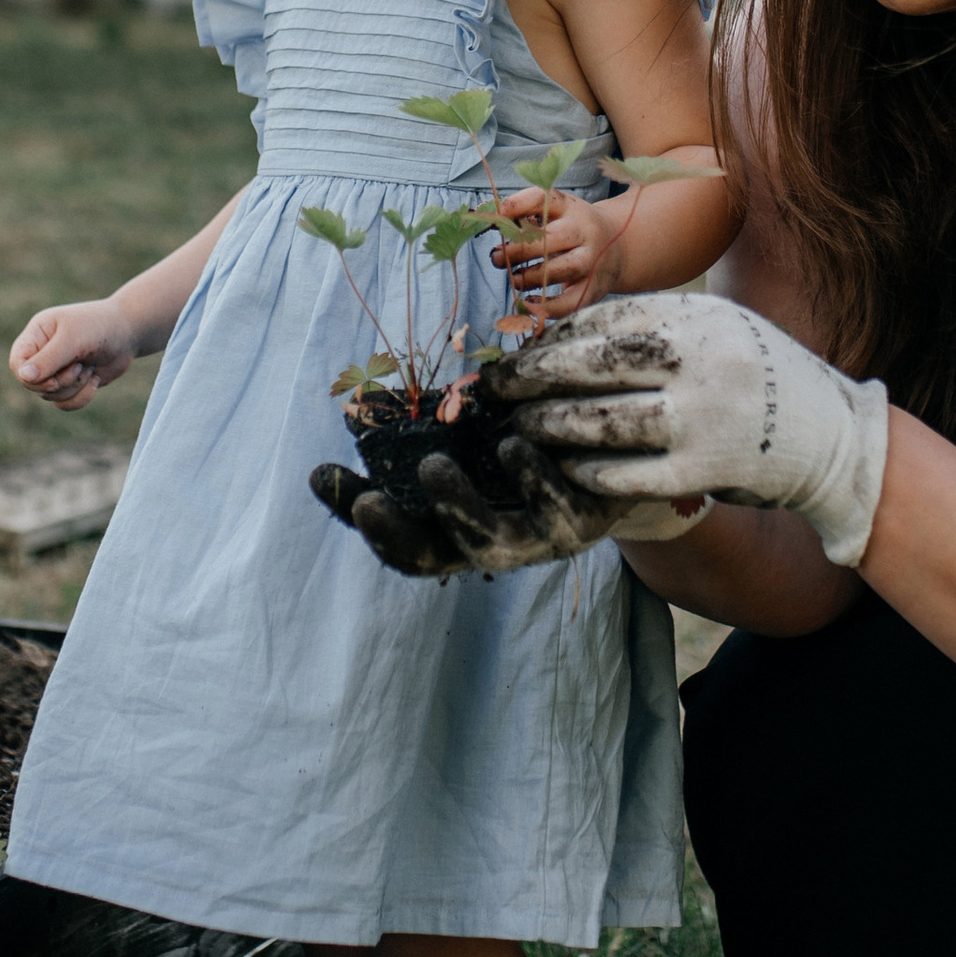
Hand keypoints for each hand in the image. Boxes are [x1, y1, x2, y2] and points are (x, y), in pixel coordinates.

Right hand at [9, 295, 136, 412]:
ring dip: (74, 386)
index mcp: (37, 335)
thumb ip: (49, 358)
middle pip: (33, 385)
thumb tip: (24, 376)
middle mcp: (42, 353)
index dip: (30, 377)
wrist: (129, 333)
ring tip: (89, 366)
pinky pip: (65, 405)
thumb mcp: (74, 338)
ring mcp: (55, 370)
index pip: (17, 363)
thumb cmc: (100, 326)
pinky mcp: (71, 384)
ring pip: (50, 396)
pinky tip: (95, 379)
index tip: (54, 378)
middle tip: (81, 365)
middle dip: (61, 381)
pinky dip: (82, 397)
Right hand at [311, 436, 707, 580]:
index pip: (394, 530)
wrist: (632, 447)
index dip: (354, 512)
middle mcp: (494, 540)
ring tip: (434, 466)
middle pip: (431, 556)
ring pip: (490, 543)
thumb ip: (437, 421)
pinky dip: (531, 478)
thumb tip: (369, 400)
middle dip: (394, 535)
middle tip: (370, 502)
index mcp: (460, 522)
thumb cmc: (542, 433)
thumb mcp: (485, 424)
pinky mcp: (586, 520)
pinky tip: (513, 443)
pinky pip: (556, 506)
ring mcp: (539, 536)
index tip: (323, 475)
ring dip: (457, 508)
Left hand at [487, 185, 619, 323]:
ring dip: (529, 277)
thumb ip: (524, 215)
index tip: (496, 216)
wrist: (618, 246)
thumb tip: (487, 218)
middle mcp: (584, 231)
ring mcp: (591, 260)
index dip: (516, 205)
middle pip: (551, 239)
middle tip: (496, 257)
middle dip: (518, 250)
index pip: (542, 200)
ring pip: (561, 269)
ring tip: (513, 278)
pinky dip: (547, 307)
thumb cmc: (572, 229)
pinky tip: (528, 303)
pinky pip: (570, 301)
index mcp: (569, 207)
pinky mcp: (593, 288)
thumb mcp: (556, 213)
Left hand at [490, 293, 889, 569]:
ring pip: (603, 422)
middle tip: (496, 387)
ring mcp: (703, 419)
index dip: (554, 338)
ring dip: (552, 426)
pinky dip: (590, 470)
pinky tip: (566, 467)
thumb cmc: (759, 376)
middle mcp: (701, 362)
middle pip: (594, 365)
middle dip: (535, 376)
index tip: (519, 351)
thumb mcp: (717, 329)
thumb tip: (566, 336)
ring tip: (521, 426)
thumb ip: (655, 328)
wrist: (832, 436)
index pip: (606, 320)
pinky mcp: (703, 471)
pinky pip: (627, 472)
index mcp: (699, 318)